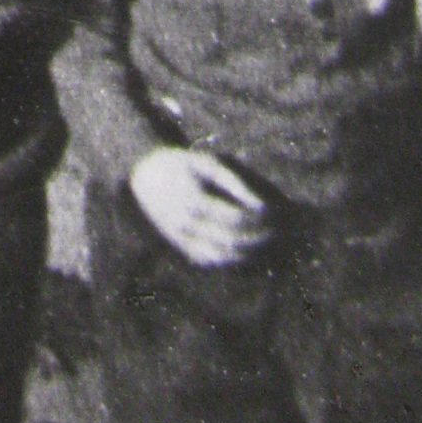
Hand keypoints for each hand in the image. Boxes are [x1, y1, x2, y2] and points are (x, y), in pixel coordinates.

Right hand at [129, 146, 269, 267]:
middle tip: (277, 231)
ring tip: (266, 244)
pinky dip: (230, 260)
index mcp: (191, 199)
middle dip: (257, 237)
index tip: (272, 213)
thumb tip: (260, 205)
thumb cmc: (179, 164)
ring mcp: (181, 239)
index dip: (256, 219)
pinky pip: (209, 260)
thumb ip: (232, 182)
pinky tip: (245, 252)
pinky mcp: (180, 246)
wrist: (144, 174)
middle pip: (230, 240)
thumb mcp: (204, 162)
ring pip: (222, 256)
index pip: (233, 218)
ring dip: (248, 253)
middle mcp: (185, 223)